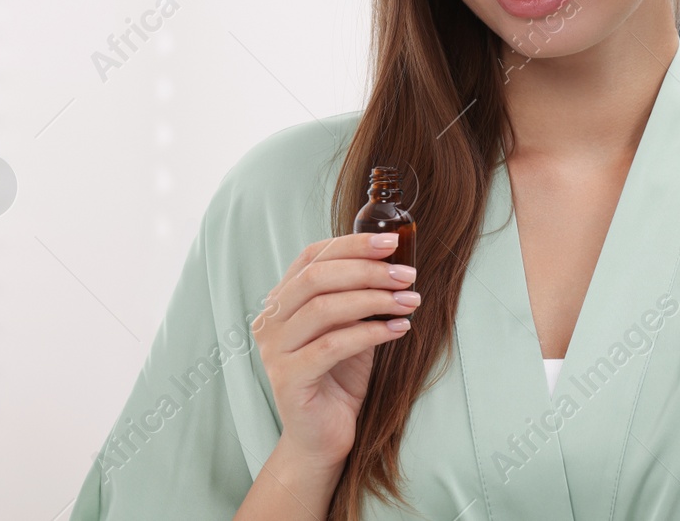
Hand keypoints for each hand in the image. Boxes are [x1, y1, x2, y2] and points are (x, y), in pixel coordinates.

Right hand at [251, 232, 419, 470]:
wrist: (323, 436)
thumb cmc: (340, 376)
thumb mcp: (350, 326)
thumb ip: (358, 294)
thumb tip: (396, 261)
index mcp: (280, 300)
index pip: (312, 256)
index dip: (352, 244)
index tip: (392, 243)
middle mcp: (270, 321)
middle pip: (317, 277)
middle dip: (368, 270)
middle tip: (407, 275)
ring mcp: (274, 350)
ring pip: (324, 308)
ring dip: (374, 299)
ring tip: (409, 301)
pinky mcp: (287, 378)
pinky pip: (332, 345)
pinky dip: (370, 333)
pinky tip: (398, 329)